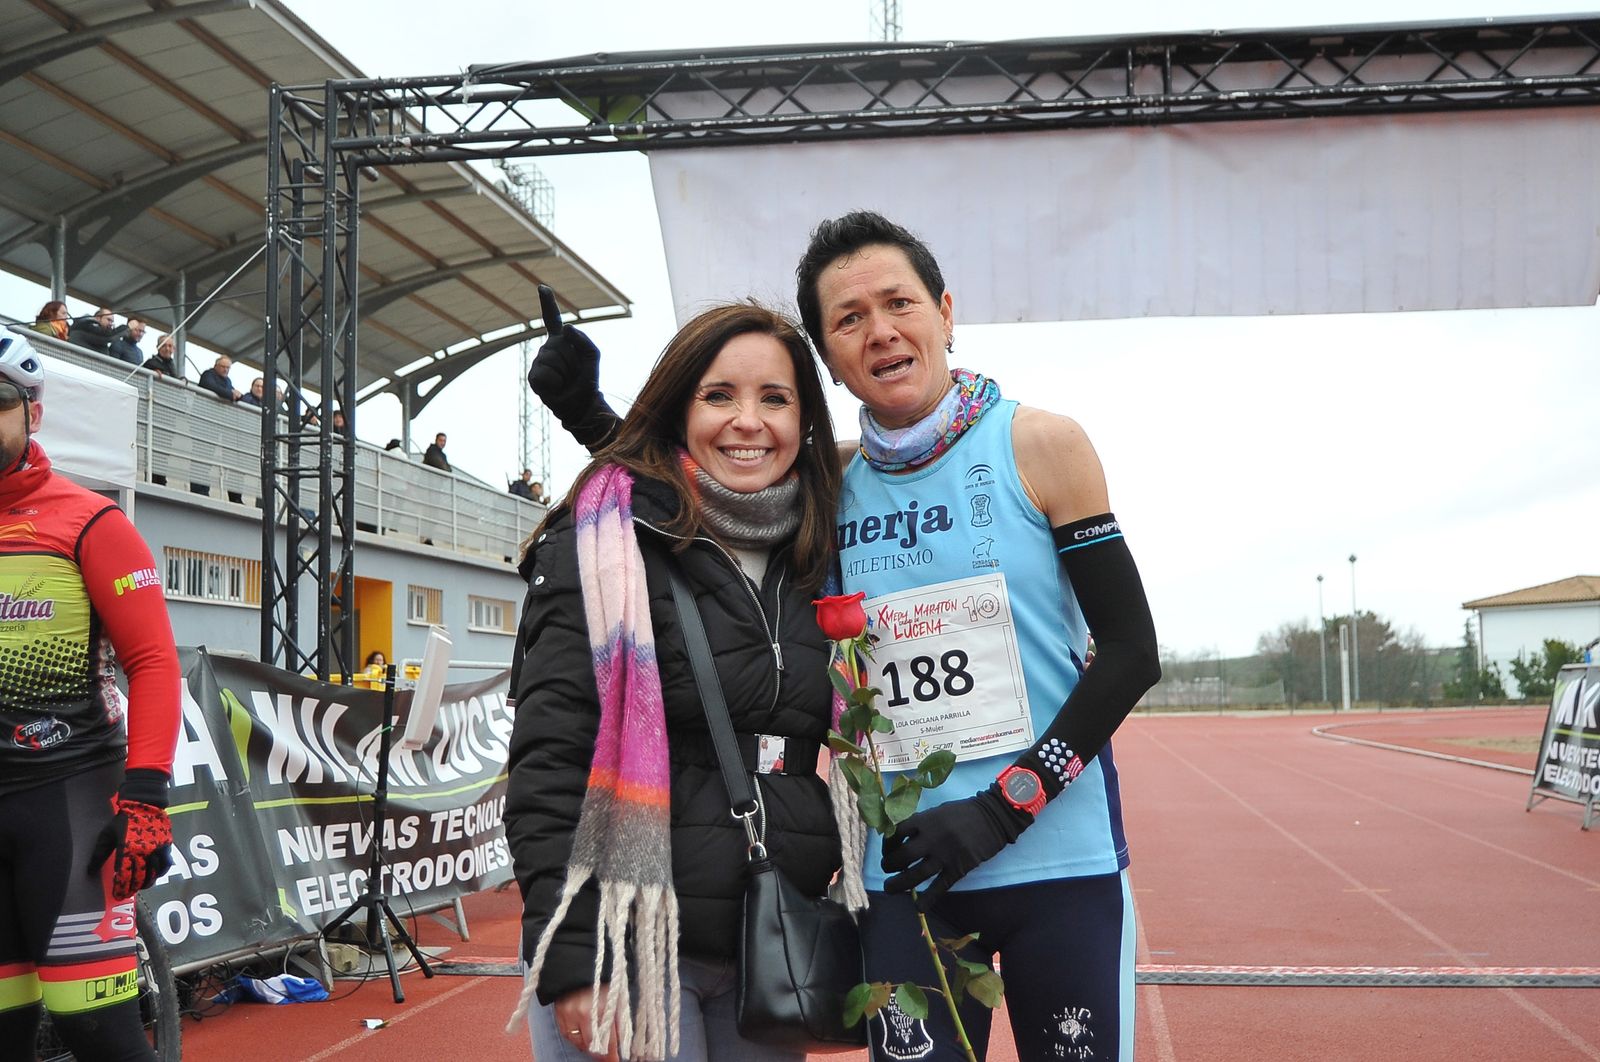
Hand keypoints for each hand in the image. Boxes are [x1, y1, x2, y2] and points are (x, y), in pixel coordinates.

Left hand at [90, 768, 172, 900]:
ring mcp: (157, 849)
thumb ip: (99, 854)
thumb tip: (89, 870)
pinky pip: (166, 864)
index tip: (118, 894)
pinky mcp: (166, 845)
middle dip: (133, 888)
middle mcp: (143, 852)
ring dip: (147, 882)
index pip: (124, 875)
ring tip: (141, 886)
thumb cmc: (123, 820)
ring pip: (154, 873)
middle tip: (128, 893)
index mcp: (127, 850)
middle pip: (140, 877)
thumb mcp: (106, 835)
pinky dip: (161, 872)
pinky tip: (156, 875)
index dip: (121, 887)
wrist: (144, 803)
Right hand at [528, 285, 600, 411]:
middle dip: (570, 361)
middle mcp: (548, 348)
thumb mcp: (593, 356)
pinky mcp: (533, 377)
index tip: (542, 287)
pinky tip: (556, 388)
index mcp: (562, 340)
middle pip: (558, 345)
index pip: (552, 318)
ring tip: (566, 381)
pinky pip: (544, 375)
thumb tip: (567, 327)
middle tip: (574, 374)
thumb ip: (584, 339)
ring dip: (563, 373)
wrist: (581, 406)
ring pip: (551, 360)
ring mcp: (539, 362)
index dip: (547, 302)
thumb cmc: (588, 380)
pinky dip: (554, 383)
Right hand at [553, 985, 621, 1061]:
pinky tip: (582, 1034)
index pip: (608, 1041)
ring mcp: (568, 1014)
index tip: (614, 1061)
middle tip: (605, 1054)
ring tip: (594, 1041)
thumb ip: (619, 1020)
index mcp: (601, 1008)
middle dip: (599, 1052)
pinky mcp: (558, 1014)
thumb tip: (622, 1041)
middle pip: (591, 1046)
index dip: (611, 1055)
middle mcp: (583, 1013)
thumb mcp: (616, 997)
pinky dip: (575, 1038)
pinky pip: (567, 1035)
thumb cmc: (602, 979)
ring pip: (578, 1043)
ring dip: (587, 1045)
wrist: (578, 963)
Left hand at [880, 784, 1032, 908]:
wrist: (994, 818)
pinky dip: (928, 899)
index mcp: (926, 820)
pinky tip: (918, 907)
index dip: (888, 843)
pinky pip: (940, 887)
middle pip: (903, 856)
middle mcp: (932, 838)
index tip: (888, 849)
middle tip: (887, 869)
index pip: (897, 832)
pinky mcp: (958, 869)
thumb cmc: (965, 812)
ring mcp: (945, 855)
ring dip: (900, 884)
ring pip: (916, 874)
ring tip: (890, 889)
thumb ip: (921, 823)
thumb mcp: (939, 810)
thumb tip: (902, 837)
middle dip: (889, 865)